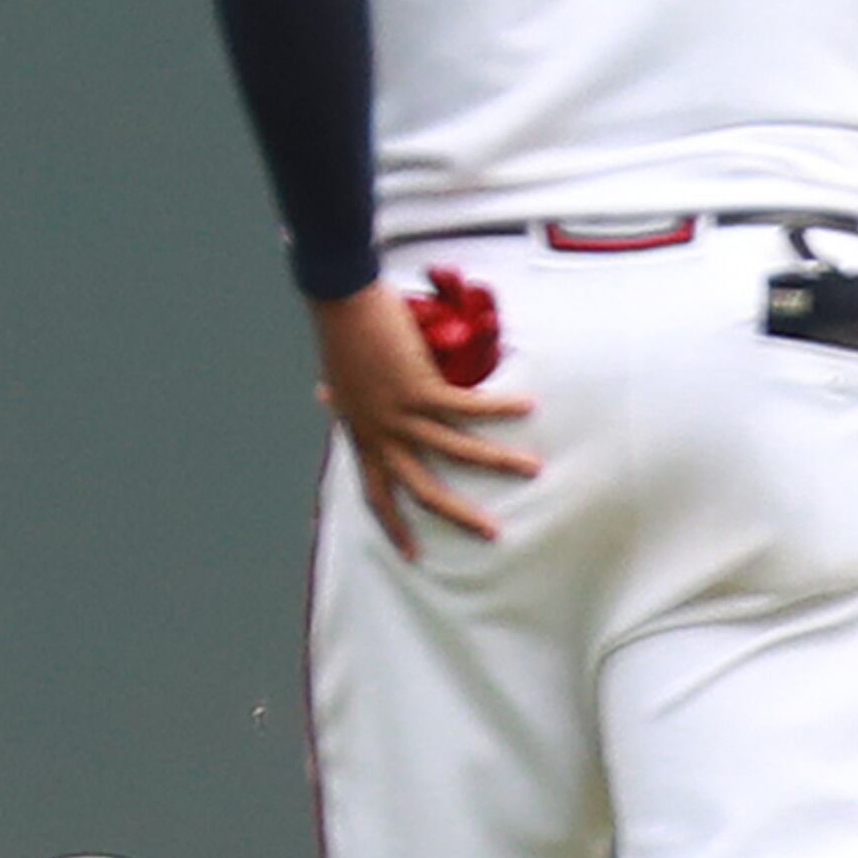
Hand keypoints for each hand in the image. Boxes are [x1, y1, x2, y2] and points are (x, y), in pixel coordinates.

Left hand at [309, 283, 540, 559]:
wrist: (340, 302)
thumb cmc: (340, 335)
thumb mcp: (337, 380)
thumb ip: (341, 400)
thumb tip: (324, 397)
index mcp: (362, 437)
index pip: (376, 495)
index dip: (394, 527)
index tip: (412, 556)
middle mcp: (381, 434)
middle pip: (422, 490)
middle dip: (459, 515)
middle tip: (494, 533)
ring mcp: (400, 414)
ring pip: (456, 452)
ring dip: (498, 461)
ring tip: (533, 468)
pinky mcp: (419, 388)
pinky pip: (468, 407)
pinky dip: (500, 407)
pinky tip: (528, 406)